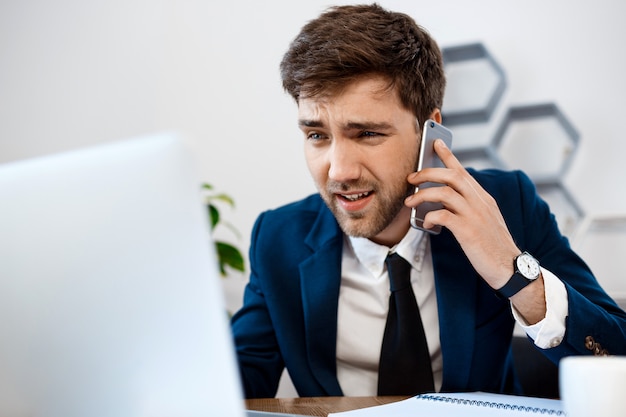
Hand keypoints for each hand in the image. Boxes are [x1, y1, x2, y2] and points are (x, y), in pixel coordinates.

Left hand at [405, 139, 545, 322]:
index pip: (463, 171)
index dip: (448, 156)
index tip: (436, 143)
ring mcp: (475, 216)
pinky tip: (427, 224)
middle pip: (452, 176)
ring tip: (410, 202)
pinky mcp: (468, 231)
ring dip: (422, 195)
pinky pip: (443, 216)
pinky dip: (430, 217)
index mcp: (484, 198)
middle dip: (427, 173)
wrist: (510, 269)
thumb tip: (444, 203)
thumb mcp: (484, 221)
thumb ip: (469, 208)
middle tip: (411, 178)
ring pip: (444, 193)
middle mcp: (480, 202)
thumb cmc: (493, 247)